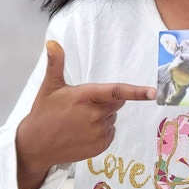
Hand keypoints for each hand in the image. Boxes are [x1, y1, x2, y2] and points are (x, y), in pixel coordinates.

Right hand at [16, 40, 155, 188]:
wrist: (36, 146)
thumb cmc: (44, 113)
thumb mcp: (49, 86)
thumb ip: (55, 63)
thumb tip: (52, 42)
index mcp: (85, 96)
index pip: (116, 92)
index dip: (136, 92)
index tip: (153, 93)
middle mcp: (95, 115)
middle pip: (117, 103)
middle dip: (107, 102)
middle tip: (84, 105)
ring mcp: (98, 132)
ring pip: (113, 118)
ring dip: (103, 117)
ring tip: (79, 120)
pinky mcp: (100, 145)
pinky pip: (110, 132)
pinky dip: (102, 130)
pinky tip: (83, 132)